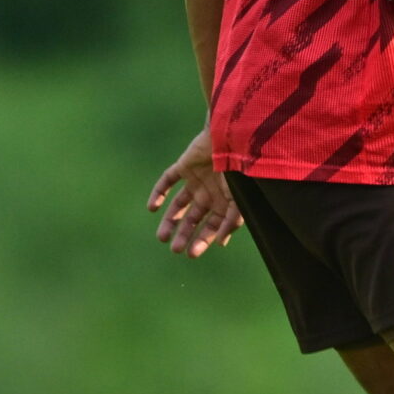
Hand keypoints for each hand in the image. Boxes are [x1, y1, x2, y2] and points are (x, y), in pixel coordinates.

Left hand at [147, 126, 241, 257]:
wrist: (233, 139)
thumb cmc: (241, 171)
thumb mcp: (240, 200)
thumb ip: (232, 221)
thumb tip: (220, 243)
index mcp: (225, 201)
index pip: (212, 226)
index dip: (203, 240)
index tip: (193, 253)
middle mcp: (211, 193)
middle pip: (194, 219)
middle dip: (186, 235)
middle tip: (175, 249)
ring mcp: (197, 179)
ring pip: (179, 205)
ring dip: (170, 220)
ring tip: (161, 238)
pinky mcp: (184, 166)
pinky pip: (168, 180)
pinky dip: (159, 193)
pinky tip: (152, 208)